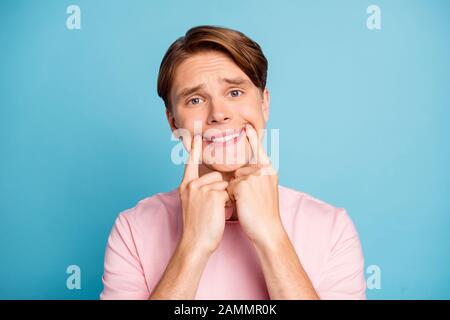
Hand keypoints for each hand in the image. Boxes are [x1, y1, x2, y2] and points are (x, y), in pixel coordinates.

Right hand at [178, 134, 229, 254]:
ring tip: (215, 212)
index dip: (194, 148)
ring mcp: (201, 189)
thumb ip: (199, 189)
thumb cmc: (198, 226)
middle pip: (215, 176)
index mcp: (186, 185)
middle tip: (212, 209)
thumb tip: (216, 180)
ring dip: (225, 198)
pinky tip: (219, 215)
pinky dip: (228, 204)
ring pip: (223, 184)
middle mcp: (191, 184)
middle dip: (220, 191)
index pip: (191, 162)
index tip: (196, 133)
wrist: (195, 243)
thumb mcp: (193, 204)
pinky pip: (228, 193)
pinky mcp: (212, 195)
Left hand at [227, 124, 282, 244]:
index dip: (253, 139)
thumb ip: (257, 179)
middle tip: (251, 202)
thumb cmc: (264, 215)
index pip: (259, 152)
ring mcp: (254, 176)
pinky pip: (230, 187)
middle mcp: (263, 170)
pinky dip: (232, 197)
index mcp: (269, 171)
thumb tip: (242, 174)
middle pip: (240, 171)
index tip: (247, 126)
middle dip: (239, 186)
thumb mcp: (265, 192)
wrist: (268, 230)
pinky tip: (243, 206)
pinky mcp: (244, 184)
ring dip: (235, 193)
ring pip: (233, 180)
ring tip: (248, 205)